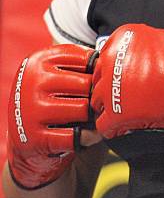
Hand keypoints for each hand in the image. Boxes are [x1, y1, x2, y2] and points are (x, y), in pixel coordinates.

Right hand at [7, 45, 95, 188]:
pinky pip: (76, 136)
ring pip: (83, 109)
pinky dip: (87, 137)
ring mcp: (32, 110)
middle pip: (86, 84)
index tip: (101, 78)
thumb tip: (109, 62)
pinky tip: (86, 135)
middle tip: (101, 102)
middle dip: (97, 95)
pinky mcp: (36, 138)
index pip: (85, 59)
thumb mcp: (53, 72)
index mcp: (38, 61)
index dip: (99, 71)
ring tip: (95, 117)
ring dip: (93, 116)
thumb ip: (78, 62)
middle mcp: (32, 82)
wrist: (20, 136)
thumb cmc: (47, 97)